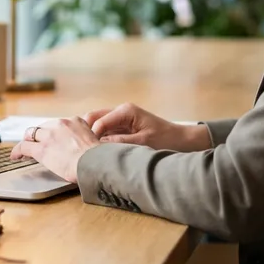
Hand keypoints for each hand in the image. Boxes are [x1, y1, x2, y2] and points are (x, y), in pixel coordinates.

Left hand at [9, 117, 99, 182]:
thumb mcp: (95, 141)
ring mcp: (50, 136)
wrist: (94, 162)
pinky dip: (18, 151)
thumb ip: (86, 139)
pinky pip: (24, 146)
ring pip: (31, 134)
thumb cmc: (98, 158)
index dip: (52, 132)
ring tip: (23, 149)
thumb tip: (85, 148)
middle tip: (35, 143)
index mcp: (76, 121)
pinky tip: (15, 157)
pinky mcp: (41, 149)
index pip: (58, 124)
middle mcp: (61, 124)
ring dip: (27, 141)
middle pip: (43, 127)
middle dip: (38, 135)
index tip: (51, 137)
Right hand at [82, 103, 211, 151]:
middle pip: (93, 119)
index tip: (86, 152)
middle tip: (81, 150)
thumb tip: (98, 145)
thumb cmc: (166, 140)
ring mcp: (120, 118)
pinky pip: (105, 131)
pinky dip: (100, 140)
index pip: (98, 122)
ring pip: (97, 125)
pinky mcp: (122, 127)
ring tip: (87, 152)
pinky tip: (98, 152)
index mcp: (125, 111)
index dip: (91, 137)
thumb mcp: (142, 143)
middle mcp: (121, 111)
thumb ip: (119, 142)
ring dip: (92, 137)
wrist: (182, 141)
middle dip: (86, 133)